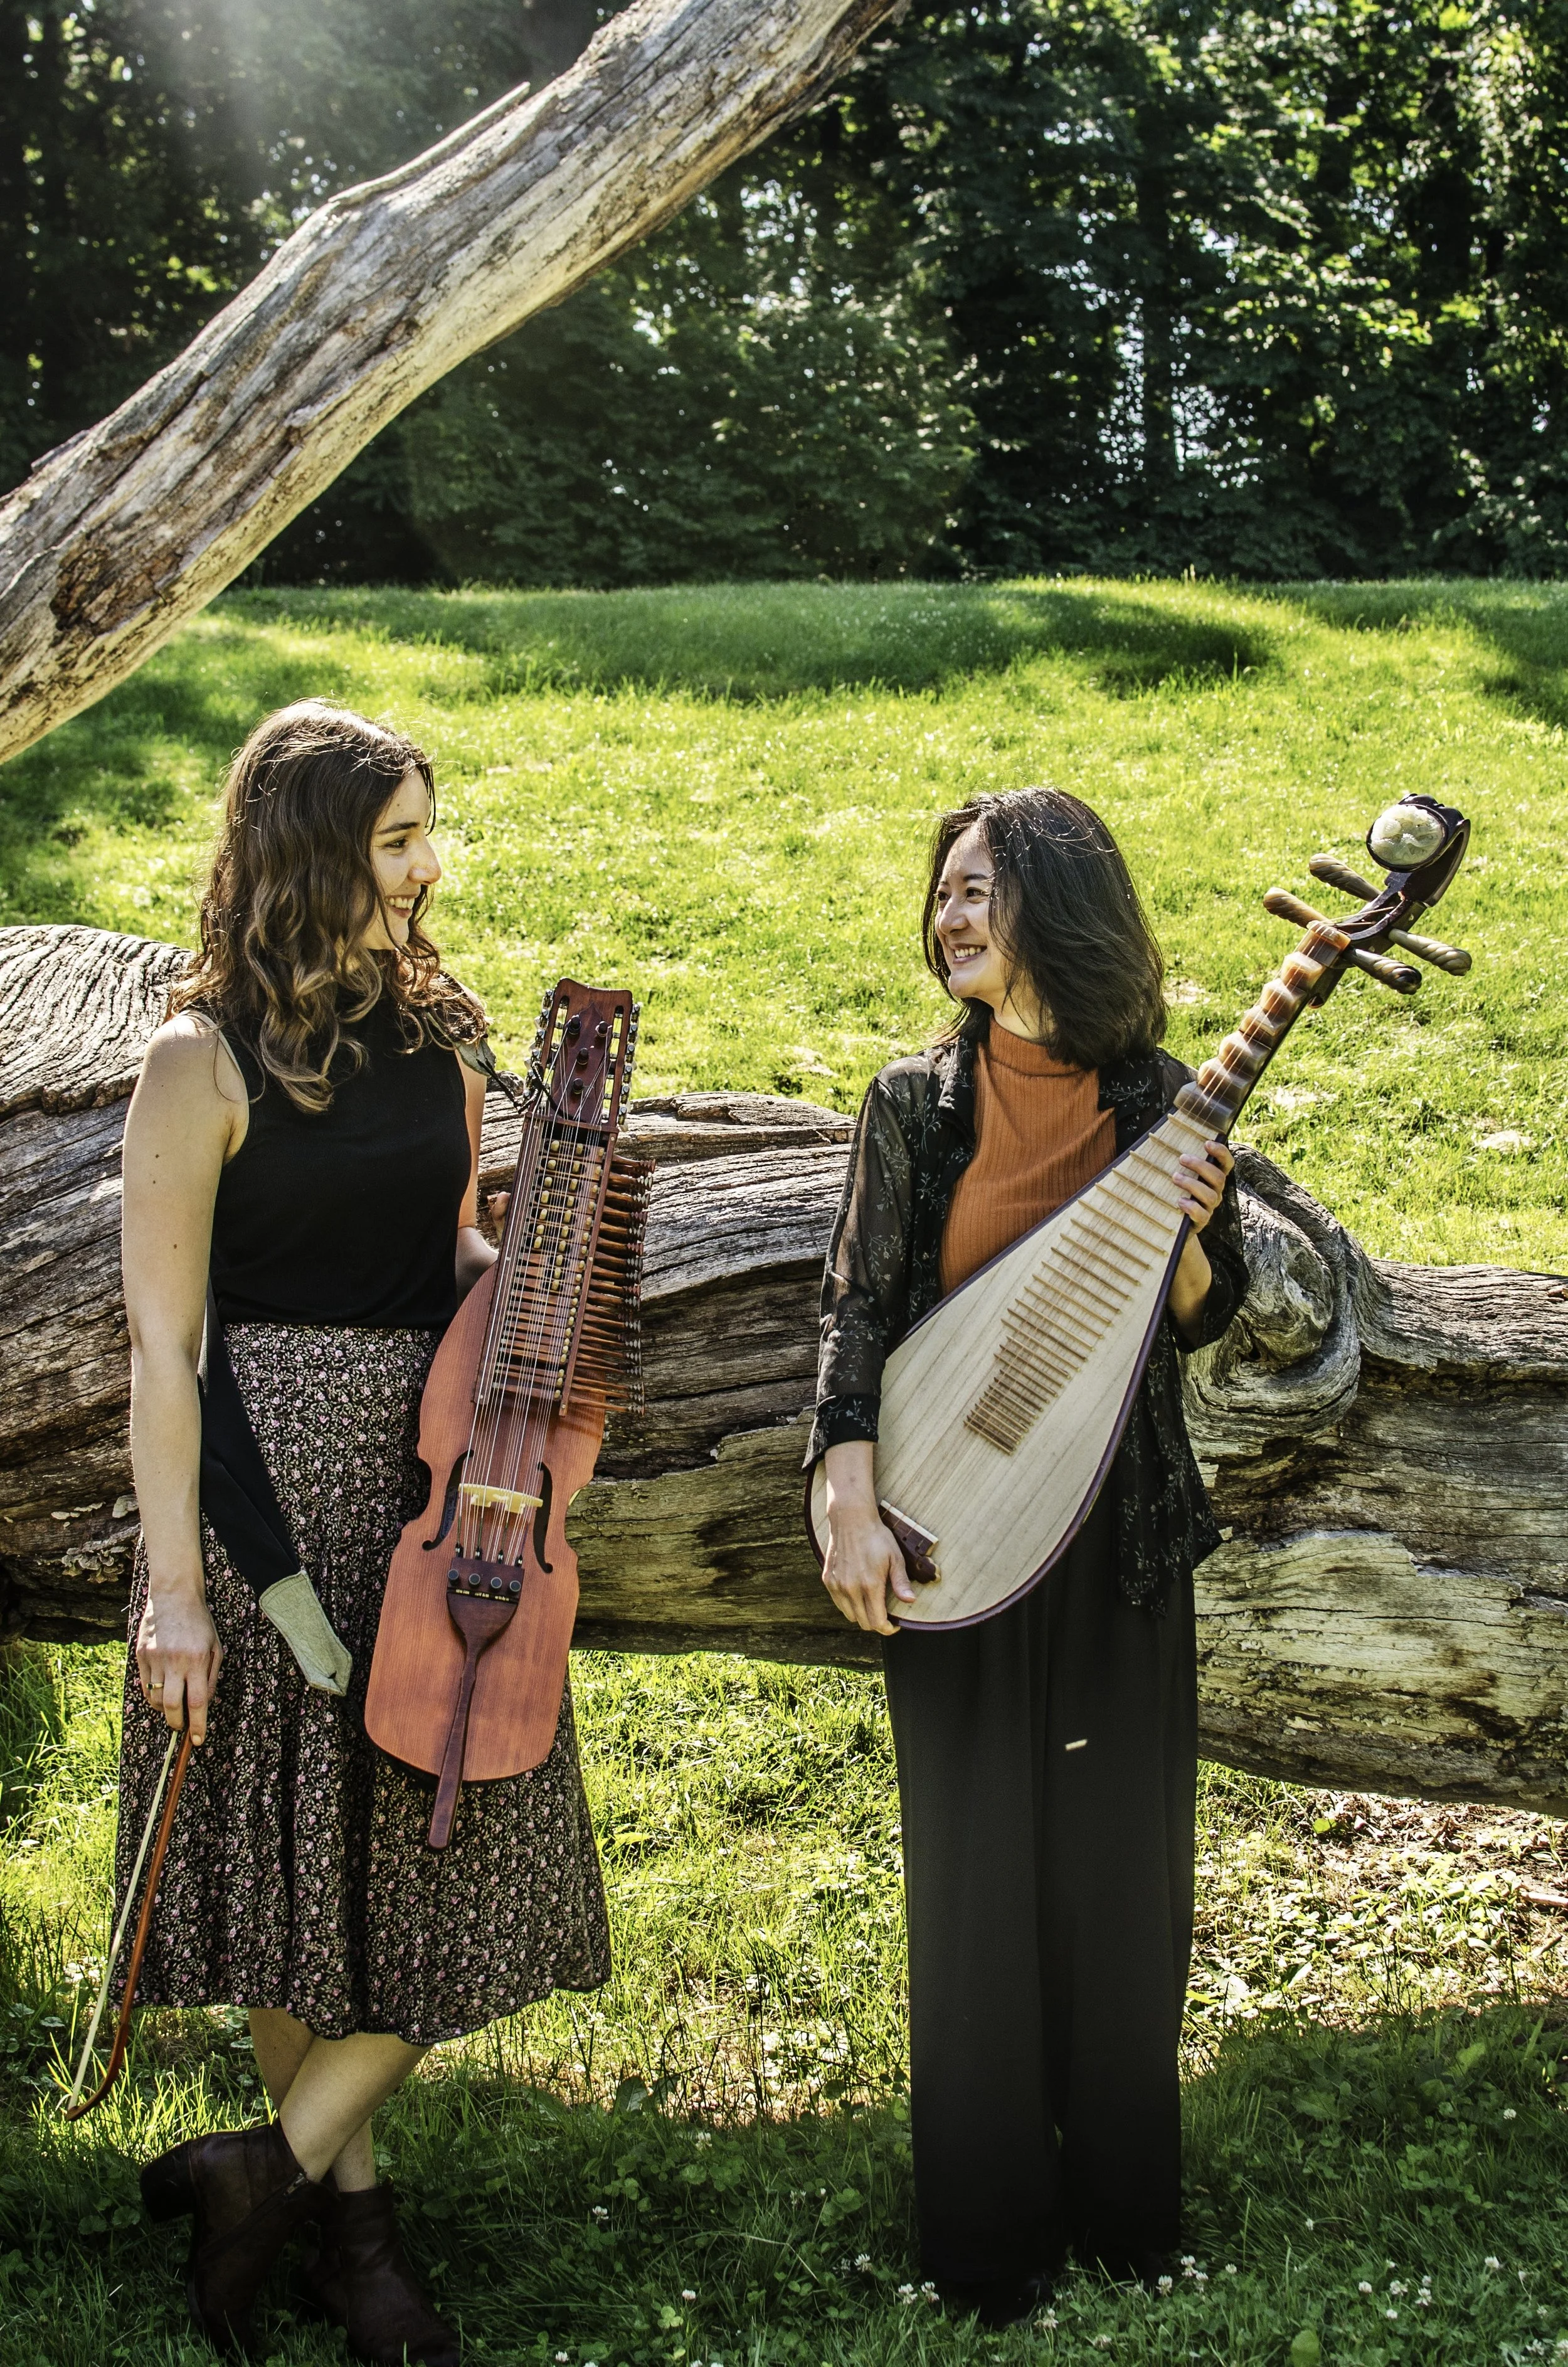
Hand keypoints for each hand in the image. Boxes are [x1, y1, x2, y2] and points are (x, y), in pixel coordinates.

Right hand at [136, 1583, 222, 1743]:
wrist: (174, 1596)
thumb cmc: (200, 1623)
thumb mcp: (216, 1647)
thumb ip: (210, 1678)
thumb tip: (202, 1705)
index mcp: (198, 1659)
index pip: (198, 1702)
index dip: (198, 1725)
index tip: (198, 1740)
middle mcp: (175, 1661)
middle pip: (172, 1706)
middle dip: (177, 1723)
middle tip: (181, 1727)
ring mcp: (155, 1658)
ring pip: (156, 1699)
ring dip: (165, 1710)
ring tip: (173, 1706)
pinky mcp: (140, 1655)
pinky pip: (145, 1686)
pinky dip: (153, 1696)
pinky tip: (162, 1693)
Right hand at [820, 1443, 914, 1636]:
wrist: (851, 1519)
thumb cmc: (876, 1537)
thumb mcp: (895, 1557)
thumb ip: (900, 1582)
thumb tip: (910, 1601)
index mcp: (870, 1585)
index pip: (877, 1622)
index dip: (887, 1628)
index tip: (894, 1624)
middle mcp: (851, 1589)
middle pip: (863, 1623)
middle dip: (876, 1623)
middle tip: (886, 1615)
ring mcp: (837, 1585)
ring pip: (850, 1615)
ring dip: (862, 1615)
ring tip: (872, 1605)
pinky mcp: (828, 1580)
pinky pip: (839, 1603)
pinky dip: (849, 1605)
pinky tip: (858, 1594)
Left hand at [1173, 1139, 1232, 1230]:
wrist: (1174, 1222)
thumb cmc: (1177, 1190)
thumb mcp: (1181, 1175)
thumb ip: (1181, 1163)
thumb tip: (1164, 1141)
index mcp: (1214, 1177)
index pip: (1226, 1163)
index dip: (1221, 1152)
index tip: (1207, 1143)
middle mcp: (1216, 1191)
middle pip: (1219, 1177)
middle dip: (1201, 1166)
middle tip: (1182, 1158)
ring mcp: (1209, 1207)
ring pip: (1210, 1195)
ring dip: (1192, 1184)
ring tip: (1175, 1177)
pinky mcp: (1201, 1221)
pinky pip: (1203, 1215)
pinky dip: (1191, 1207)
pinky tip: (1179, 1201)